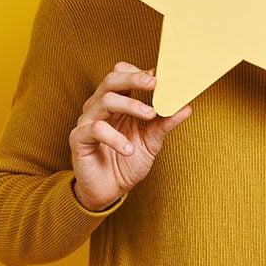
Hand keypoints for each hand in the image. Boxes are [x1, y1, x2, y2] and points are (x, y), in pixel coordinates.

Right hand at [69, 62, 191, 210]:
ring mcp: (87, 121)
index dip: (140, 73)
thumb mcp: (151, 142)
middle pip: (111, 80)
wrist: (109, 192)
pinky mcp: (79, 138)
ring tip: (150, 115)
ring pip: (106, 101)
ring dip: (130, 105)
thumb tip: (186, 107)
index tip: (160, 76)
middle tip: (154, 83)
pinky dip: (115, 137)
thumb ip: (164, 124)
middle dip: (133, 79)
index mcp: (117, 103)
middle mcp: (100, 107)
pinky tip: (129, 149)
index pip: (123, 75)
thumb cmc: (127, 163)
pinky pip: (96, 129)